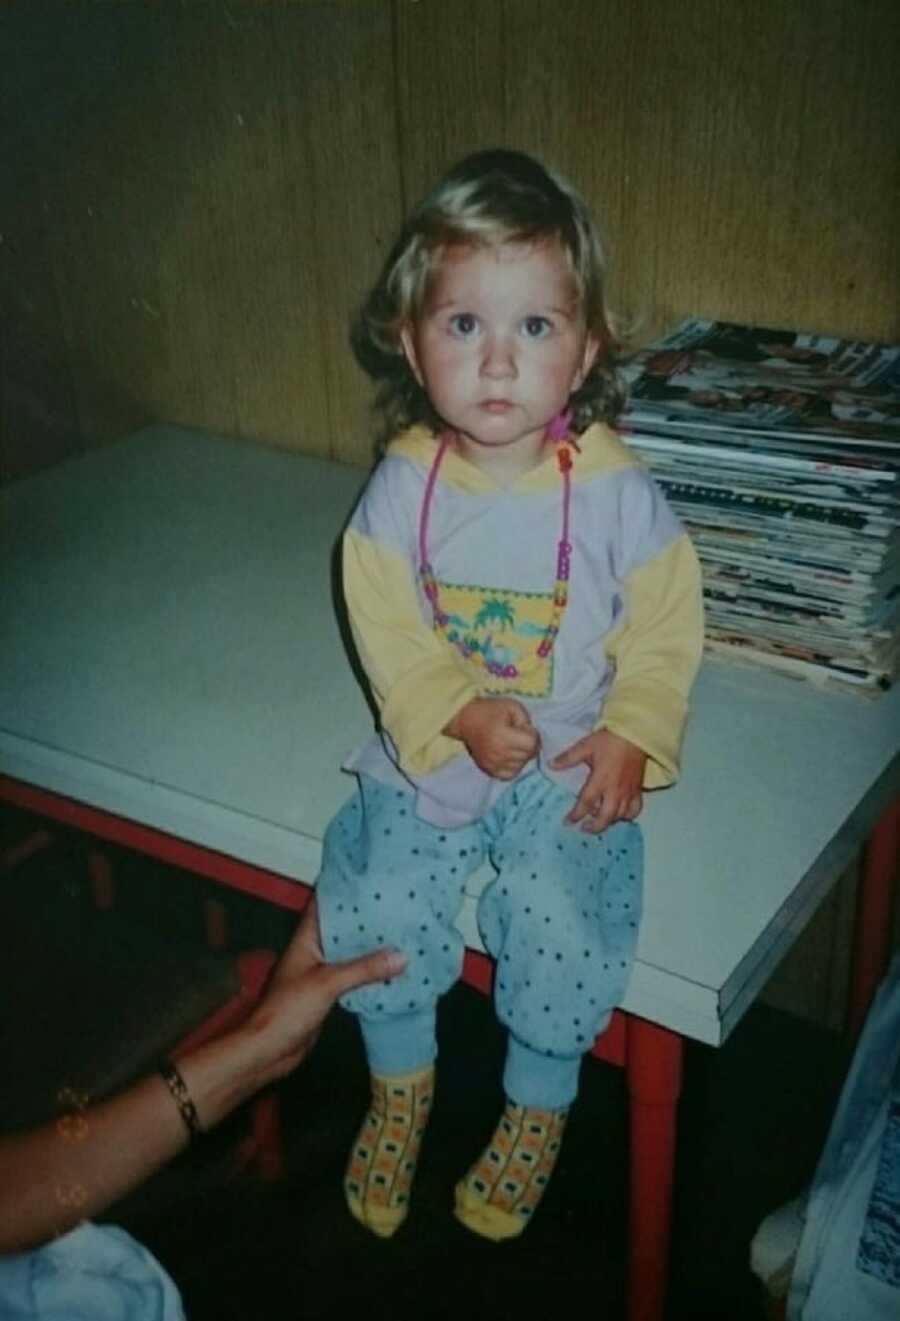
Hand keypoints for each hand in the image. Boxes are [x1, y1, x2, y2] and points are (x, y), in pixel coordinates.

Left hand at [242, 896, 405, 1080]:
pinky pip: (352, 976)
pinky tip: (389, 969)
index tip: (366, 878)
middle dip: (364, 918)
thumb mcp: (328, 983)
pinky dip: (368, 972)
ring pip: (349, 952)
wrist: (270, 1049)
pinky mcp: (327, 993)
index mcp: (306, 939)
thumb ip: (364, 969)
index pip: (324, 904)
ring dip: (369, 946)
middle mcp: (313, 951)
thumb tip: (400, 957)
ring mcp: (320, 972)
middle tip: (393, 905)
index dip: (342, 889)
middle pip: (341, 927)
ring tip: (398, 932)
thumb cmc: (286, 1010)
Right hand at [445, 697, 538, 779]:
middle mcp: (497, 752)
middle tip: (520, 735)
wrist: (466, 719)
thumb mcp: (512, 707)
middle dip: (529, 745)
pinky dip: (513, 767)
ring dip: (522, 756)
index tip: (525, 728)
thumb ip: (526, 720)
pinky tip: (510, 756)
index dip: (533, 734)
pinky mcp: (488, 769)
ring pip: (520, 766)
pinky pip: (509, 775)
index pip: (531, 743)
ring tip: (514, 745)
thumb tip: (532, 737)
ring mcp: (492, 763)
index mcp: (502, 735)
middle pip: (527, 755)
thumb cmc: (490, 710)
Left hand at [551, 729, 645, 832]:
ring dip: (608, 821)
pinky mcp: (638, 790)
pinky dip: (627, 816)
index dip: (576, 814)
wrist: (635, 735)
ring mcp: (628, 792)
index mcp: (600, 779)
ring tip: (598, 820)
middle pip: (605, 817)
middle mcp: (615, 790)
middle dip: (594, 827)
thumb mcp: (586, 746)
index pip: (586, 802)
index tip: (568, 821)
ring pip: (620, 816)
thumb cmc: (610, 740)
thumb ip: (568, 758)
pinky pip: (635, 810)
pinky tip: (620, 814)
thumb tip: (551, 765)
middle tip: (584, 828)